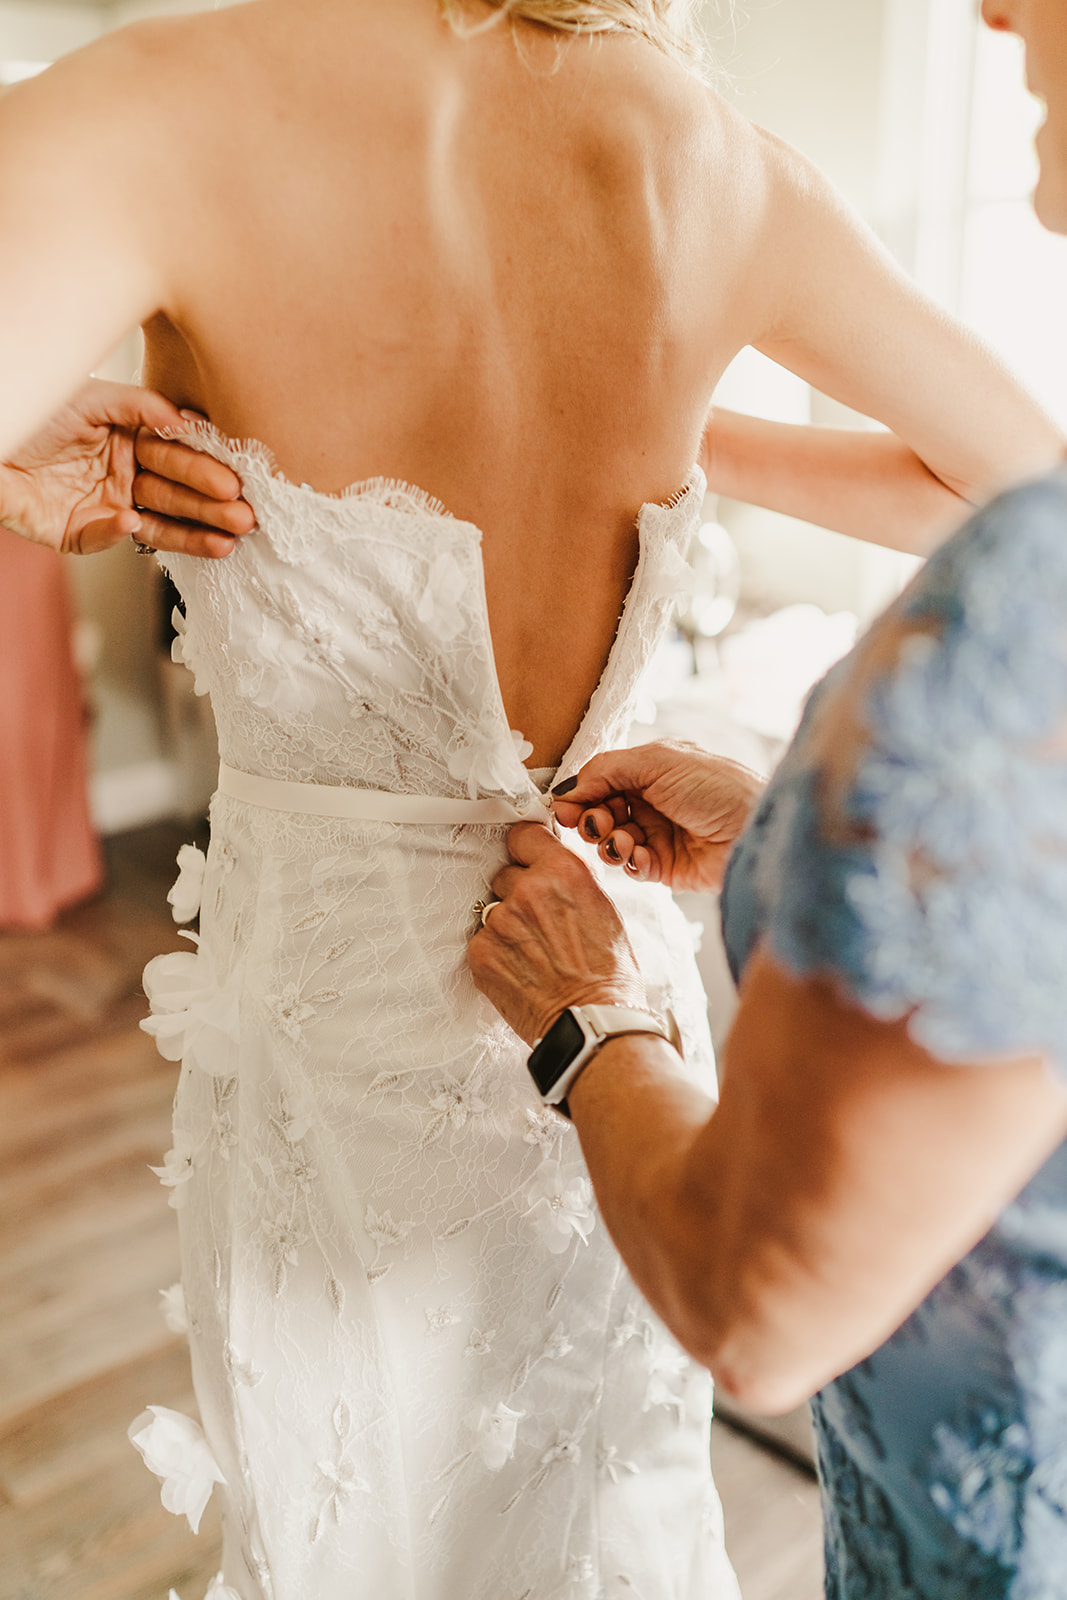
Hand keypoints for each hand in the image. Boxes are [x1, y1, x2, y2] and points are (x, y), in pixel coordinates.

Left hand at [0, 379, 253, 556]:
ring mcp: (108, 506)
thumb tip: (184, 421)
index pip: (178, 457)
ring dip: (195, 532)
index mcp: (132, 442)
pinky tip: (135, 522)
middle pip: (177, 494)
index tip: (234, 477)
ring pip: (159, 523)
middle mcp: (126, 476)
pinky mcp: (81, 533)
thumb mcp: (91, 398)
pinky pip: (107, 537)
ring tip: (229, 538)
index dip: (206, 467)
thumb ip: (139, 405)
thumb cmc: (34, 412)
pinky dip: (120, 531)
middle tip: (245, 513)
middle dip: (213, 505)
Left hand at [468, 822, 646, 1044]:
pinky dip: (496, 953)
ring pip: (493, 909)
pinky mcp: (481, 953)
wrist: (593, 1023)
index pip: (523, 835)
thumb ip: (571, 880)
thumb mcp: (604, 909)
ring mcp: (500, 922)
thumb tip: (550, 864)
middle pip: (505, 875)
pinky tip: (521, 970)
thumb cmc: (609, 974)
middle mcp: (528, 890)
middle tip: (541, 923)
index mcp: (564, 871)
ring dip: (507, 924)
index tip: (527, 859)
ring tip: (534, 952)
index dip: (526, 850)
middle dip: (519, 893)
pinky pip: (482, 940)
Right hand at [551, 739, 764, 891]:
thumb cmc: (718, 787)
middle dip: (591, 819)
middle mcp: (651, 801)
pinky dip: (629, 862)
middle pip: (600, 812)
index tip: (563, 808)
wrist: (757, 830)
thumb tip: (568, 787)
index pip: (600, 781)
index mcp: (650, 770)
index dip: (580, 795)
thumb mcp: (659, 762)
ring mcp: (657, 835)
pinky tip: (641, 856)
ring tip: (622, 841)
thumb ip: (608, 770)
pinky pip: (631, 867)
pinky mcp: (665, 867)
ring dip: (608, 842)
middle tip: (594, 824)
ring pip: (611, 841)